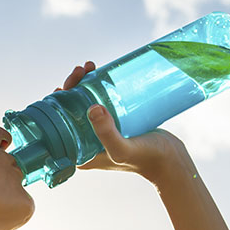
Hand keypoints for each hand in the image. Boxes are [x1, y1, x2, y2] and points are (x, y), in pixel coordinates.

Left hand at [57, 60, 194, 182]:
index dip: (57, 103)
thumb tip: (92, 108)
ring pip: (85, 103)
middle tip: (82, 70)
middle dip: (72, 87)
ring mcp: (100, 133)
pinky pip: (101, 102)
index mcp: (80, 153)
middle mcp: (86, 143)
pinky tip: (99, 74)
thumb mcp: (123, 149)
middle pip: (70, 110)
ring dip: (83, 84)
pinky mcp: (115, 125)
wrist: (171, 162)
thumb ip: (107, 134)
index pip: (59, 124)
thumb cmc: (146, 159)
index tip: (65, 85)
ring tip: (90, 67)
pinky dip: (97, 87)